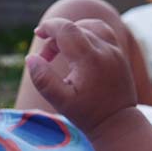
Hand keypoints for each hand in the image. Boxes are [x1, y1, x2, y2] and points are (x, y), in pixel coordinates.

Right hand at [24, 17, 137, 134]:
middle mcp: (105, 50)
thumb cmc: (88, 114)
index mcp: (89, 59)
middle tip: (46, 58)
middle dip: (56, 36)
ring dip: (73, 31)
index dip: (49, 27)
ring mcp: (115, 51)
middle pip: (75, 28)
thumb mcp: (61, 101)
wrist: (119, 124)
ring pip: (91, 26)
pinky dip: (87, 33)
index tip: (37, 34)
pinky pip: (103, 32)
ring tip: (62, 48)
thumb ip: (43, 79)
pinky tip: (79, 48)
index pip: (66, 28)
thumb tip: (31, 58)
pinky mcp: (120, 55)